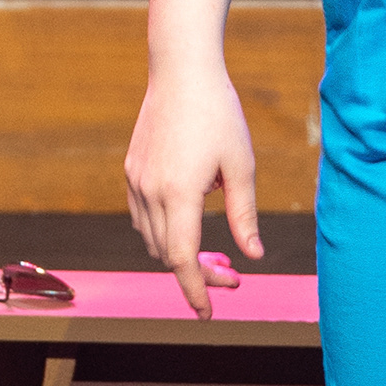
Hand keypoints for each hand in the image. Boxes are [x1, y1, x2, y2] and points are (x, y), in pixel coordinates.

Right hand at [124, 62, 263, 319]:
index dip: (195, 290)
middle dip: (198, 273)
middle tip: (233, 276)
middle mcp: (149, 192)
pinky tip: (191, 224)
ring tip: (217, 254)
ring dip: (180, 254)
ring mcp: (135, 181)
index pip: (182, 259)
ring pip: (152, 239)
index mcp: (178, 194)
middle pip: (169, 255)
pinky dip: (165, 233)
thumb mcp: (242, 166)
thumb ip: (245, 215)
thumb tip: (253, 257)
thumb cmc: (220, 114)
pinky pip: (143, 217)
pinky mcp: (131, 171)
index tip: (207, 314)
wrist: (181, 71)